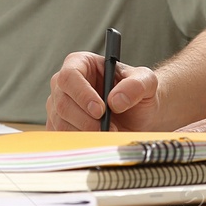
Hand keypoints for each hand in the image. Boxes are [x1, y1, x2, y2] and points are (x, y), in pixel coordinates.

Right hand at [47, 51, 161, 130]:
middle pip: (62, 102)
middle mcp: (65, 84)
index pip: (69, 76)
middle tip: (108, 127)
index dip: (82, 94)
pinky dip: (81, 141)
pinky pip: (63, 137)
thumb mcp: (146, 82)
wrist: (138, 115)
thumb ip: (136, 85)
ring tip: (108, 132)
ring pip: (61, 122)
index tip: (100, 110)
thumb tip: (116, 100)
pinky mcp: (59, 125)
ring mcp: (59, 105)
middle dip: (86, 119)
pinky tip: (98, 138)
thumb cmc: (138, 92)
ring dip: (86, 132)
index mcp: (80, 63)